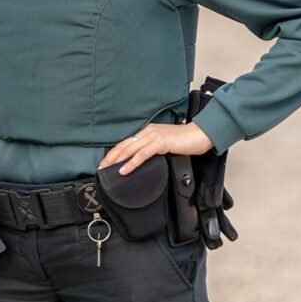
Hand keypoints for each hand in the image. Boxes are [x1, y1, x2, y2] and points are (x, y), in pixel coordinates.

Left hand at [97, 121, 213, 174]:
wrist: (200, 134)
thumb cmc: (185, 140)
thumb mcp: (165, 143)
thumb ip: (153, 148)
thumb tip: (143, 159)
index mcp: (148, 131)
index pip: (127, 142)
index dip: (114, 152)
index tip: (106, 162)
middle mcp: (148, 131)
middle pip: (124, 145)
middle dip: (110, 157)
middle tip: (100, 167)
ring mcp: (154, 136)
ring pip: (130, 149)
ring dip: (116, 160)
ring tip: (107, 169)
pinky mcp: (160, 143)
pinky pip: (142, 154)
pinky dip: (131, 163)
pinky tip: (124, 170)